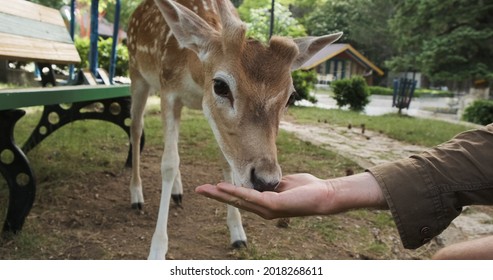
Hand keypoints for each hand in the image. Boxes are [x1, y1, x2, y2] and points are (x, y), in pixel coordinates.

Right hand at [195, 173, 335, 218]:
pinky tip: (223, 188)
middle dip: (216, 196)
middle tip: (198, 190)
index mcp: (264, 203)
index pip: (240, 197)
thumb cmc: (306, 188)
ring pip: (239, 200)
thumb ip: (270, 183)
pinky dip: (235, 192)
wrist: (324, 194)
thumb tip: (262, 179)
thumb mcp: (283, 183)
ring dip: (220, 194)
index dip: (225, 193)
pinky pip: (250, 197)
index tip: (211, 186)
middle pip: (235, 201)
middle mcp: (263, 209)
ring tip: (205, 189)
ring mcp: (267, 209)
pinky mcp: (273, 205)